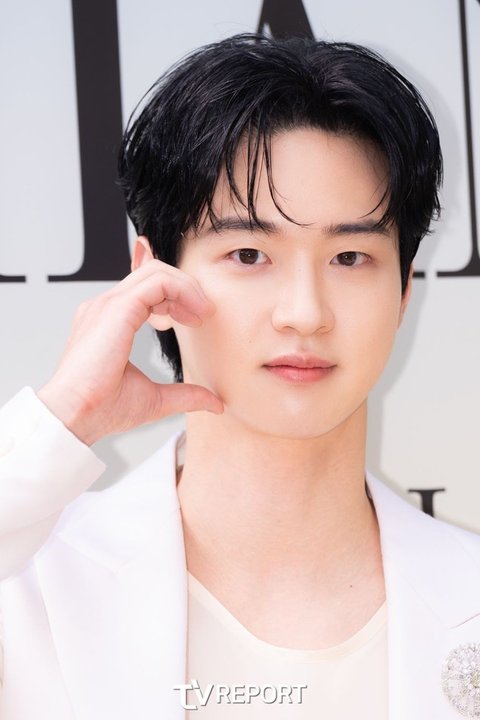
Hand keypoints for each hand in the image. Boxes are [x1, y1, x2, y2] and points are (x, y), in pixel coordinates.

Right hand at [37, 259, 223, 445]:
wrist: (76, 416)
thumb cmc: (101, 408)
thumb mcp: (156, 399)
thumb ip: (185, 395)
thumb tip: (215, 403)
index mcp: (109, 321)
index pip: (146, 288)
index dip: (176, 297)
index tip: (195, 320)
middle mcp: (106, 306)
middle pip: (153, 273)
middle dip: (185, 288)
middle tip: (204, 314)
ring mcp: (108, 304)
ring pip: (157, 271)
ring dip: (187, 287)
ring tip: (203, 313)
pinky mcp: (117, 308)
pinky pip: (158, 281)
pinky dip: (182, 290)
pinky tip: (194, 314)